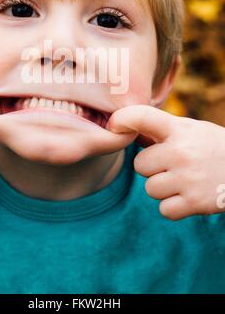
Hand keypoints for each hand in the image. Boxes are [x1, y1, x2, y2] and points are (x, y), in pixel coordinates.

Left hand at [106, 105, 224, 219]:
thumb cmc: (214, 146)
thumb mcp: (191, 130)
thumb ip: (161, 130)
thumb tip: (123, 127)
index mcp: (180, 129)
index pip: (142, 117)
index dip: (122, 120)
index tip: (114, 125)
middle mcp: (181, 152)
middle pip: (140, 165)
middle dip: (152, 167)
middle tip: (172, 165)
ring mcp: (188, 178)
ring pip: (150, 189)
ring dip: (162, 188)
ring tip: (183, 180)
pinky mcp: (196, 203)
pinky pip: (164, 210)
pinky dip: (173, 207)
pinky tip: (188, 196)